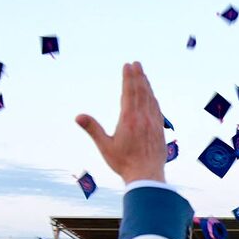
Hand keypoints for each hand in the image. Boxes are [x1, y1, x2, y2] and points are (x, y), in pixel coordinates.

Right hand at [75, 62, 166, 183]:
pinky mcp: (159, 130)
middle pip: (141, 91)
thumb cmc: (124, 163)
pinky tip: (152, 96)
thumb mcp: (105, 146)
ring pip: (150, 99)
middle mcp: (143, 118)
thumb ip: (93, 129)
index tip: (128, 65)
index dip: (128, 78)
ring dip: (146, 85)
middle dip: (138, 76)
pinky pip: (157, 109)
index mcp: (129, 119)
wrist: (147, 176)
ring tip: (143, 74)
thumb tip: (78, 116)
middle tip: (136, 63)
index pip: (129, 92)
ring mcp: (153, 123)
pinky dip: (153, 99)